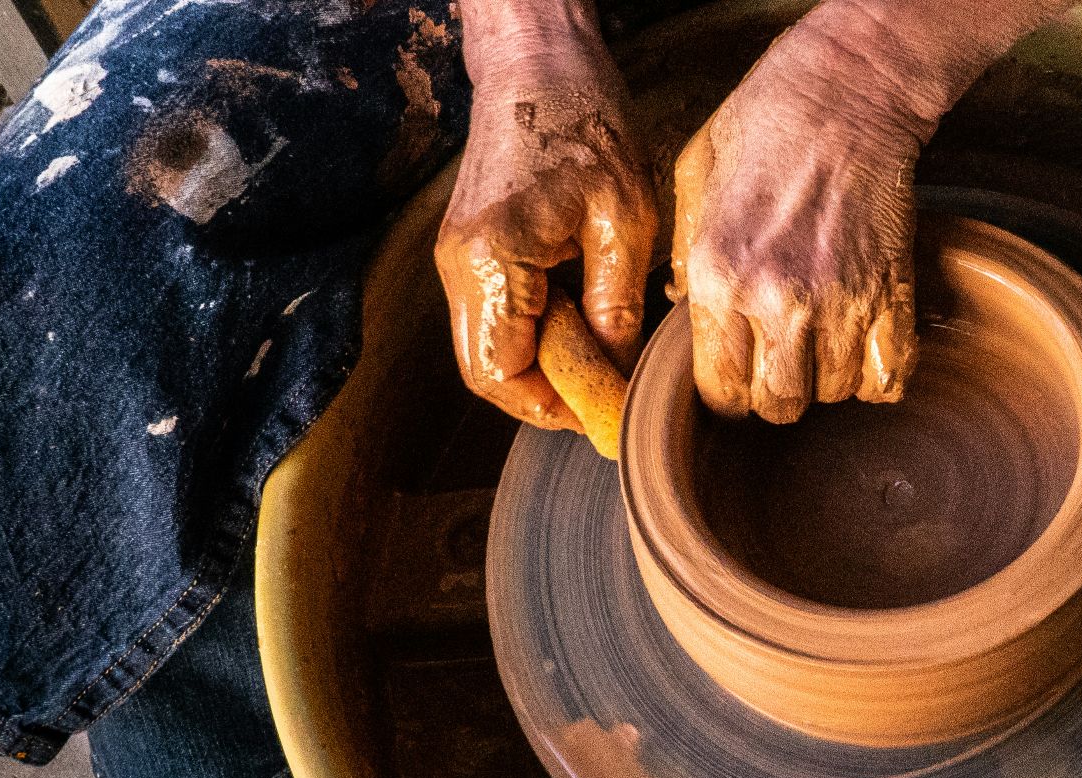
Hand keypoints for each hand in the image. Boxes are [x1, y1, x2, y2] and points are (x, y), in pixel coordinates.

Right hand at [436, 11, 656, 437]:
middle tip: (604, 392)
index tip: (603, 411)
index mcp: (491, 261)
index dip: (553, 408)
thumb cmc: (584, 121)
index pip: (502, 376)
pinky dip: (536, 334)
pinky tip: (583, 315)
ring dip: (542, 365)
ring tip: (600, 350)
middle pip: (486, 372)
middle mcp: (458, 266)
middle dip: (545, 395)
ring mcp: (457, 258)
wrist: (539, 61)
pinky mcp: (470, 249)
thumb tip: (618, 376)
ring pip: (489, 349)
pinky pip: (496, 317)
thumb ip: (616, 308)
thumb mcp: (624, 220)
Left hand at [669, 0, 1074, 423]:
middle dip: (776, 395)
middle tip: (779, 362)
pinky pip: (888, 377)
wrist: (845, 94)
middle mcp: (776, 299)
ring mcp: (840, 301)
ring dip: (826, 380)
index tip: (736, 377)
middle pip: (778, 406)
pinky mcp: (892, 294)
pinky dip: (877, 376)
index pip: (719, 391)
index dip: (727, 393)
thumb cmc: (763, 126)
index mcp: (718, 276)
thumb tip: (683, 311)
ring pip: (833, 395)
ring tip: (820, 342)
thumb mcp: (693, 182)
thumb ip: (685, 258)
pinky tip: (862, 349)